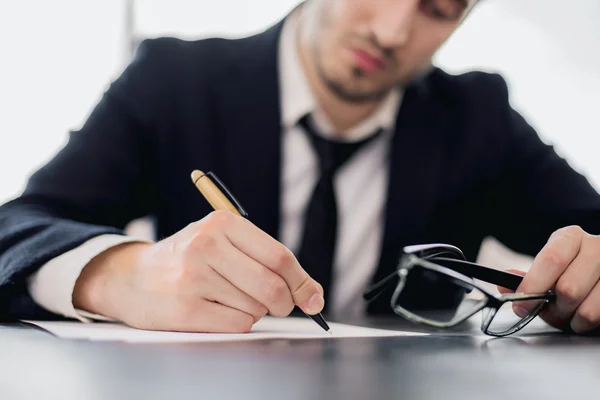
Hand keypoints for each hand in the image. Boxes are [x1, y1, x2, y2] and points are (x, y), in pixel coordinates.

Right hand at [73, 210, 323, 332]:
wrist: (133, 278)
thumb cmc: (190, 259)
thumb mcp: (223, 242)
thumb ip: (266, 260)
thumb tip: (313, 293)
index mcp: (222, 223)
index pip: (280, 256)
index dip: (303, 282)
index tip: (314, 297)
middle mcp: (207, 244)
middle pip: (273, 285)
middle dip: (285, 302)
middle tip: (280, 306)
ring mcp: (193, 276)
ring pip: (256, 307)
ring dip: (254, 310)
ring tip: (228, 297)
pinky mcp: (185, 308)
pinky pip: (238, 324)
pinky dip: (238, 323)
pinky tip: (217, 310)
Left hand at [500, 226, 599, 333]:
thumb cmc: (573, 269)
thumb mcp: (550, 266)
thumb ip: (528, 277)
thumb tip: (504, 285)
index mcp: (571, 238)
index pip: (552, 259)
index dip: (533, 286)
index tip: (521, 304)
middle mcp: (597, 247)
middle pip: (568, 289)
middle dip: (552, 311)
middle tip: (548, 314)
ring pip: (588, 310)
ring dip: (573, 322)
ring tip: (570, 316)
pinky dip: (590, 326)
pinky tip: (585, 315)